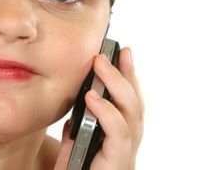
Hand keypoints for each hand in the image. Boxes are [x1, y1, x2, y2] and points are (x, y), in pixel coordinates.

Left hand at [54, 47, 144, 169]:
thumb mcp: (74, 145)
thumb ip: (80, 126)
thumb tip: (81, 100)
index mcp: (117, 137)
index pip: (128, 102)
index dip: (129, 76)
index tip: (123, 51)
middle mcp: (127, 146)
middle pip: (136, 105)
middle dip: (126, 75)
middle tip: (111, 53)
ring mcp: (125, 156)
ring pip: (132, 116)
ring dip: (117, 86)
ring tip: (100, 65)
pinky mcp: (118, 166)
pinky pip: (118, 136)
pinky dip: (107, 113)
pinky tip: (92, 97)